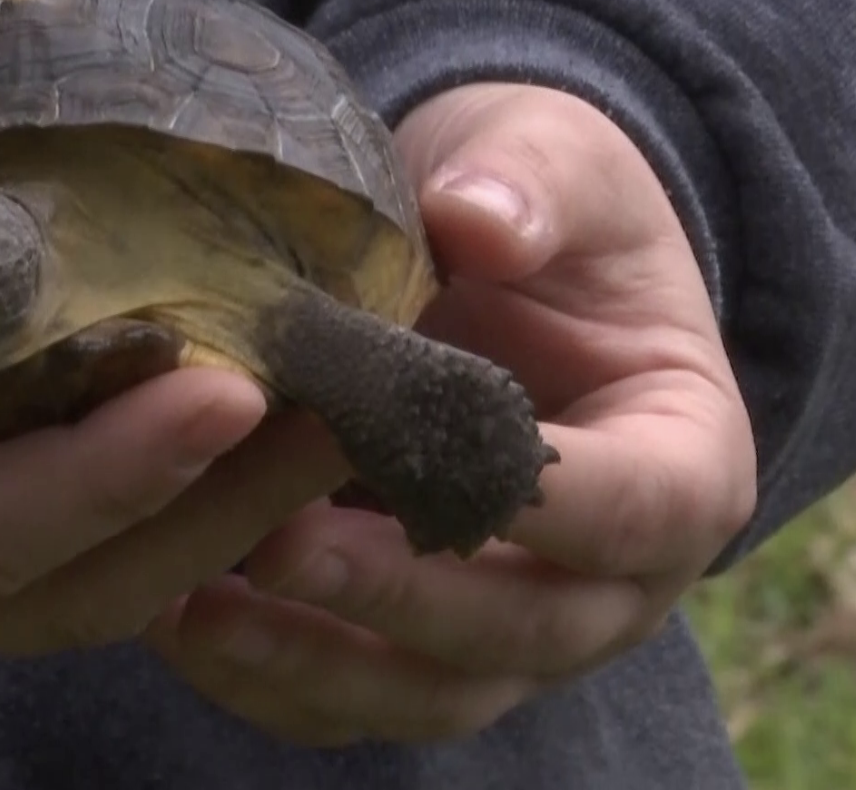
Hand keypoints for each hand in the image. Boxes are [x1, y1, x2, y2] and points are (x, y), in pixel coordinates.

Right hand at [0, 0, 345, 673]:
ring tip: (335, 406)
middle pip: (60, 584)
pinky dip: (169, 495)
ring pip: (88, 586)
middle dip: (208, 503)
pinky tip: (255, 418)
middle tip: (338, 395)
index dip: (90, 475)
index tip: (218, 387)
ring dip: (219, 511)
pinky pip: (71, 547)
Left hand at [143, 82, 757, 743]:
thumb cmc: (533, 211)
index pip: (638, 507)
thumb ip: (529, 183)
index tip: (434, 467)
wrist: (478, 264)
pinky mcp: (411, 650)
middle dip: (399, 592)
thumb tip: (478, 223)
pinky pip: (346, 698)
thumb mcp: (545, 157)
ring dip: (315, 660)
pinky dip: (265, 673)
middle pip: (523, 626)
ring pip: (427, 690)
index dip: (546, 499)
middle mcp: (608, 578)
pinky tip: (174, 617)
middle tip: (281, 546)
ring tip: (199, 608)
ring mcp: (509, 632)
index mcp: (680, 463)